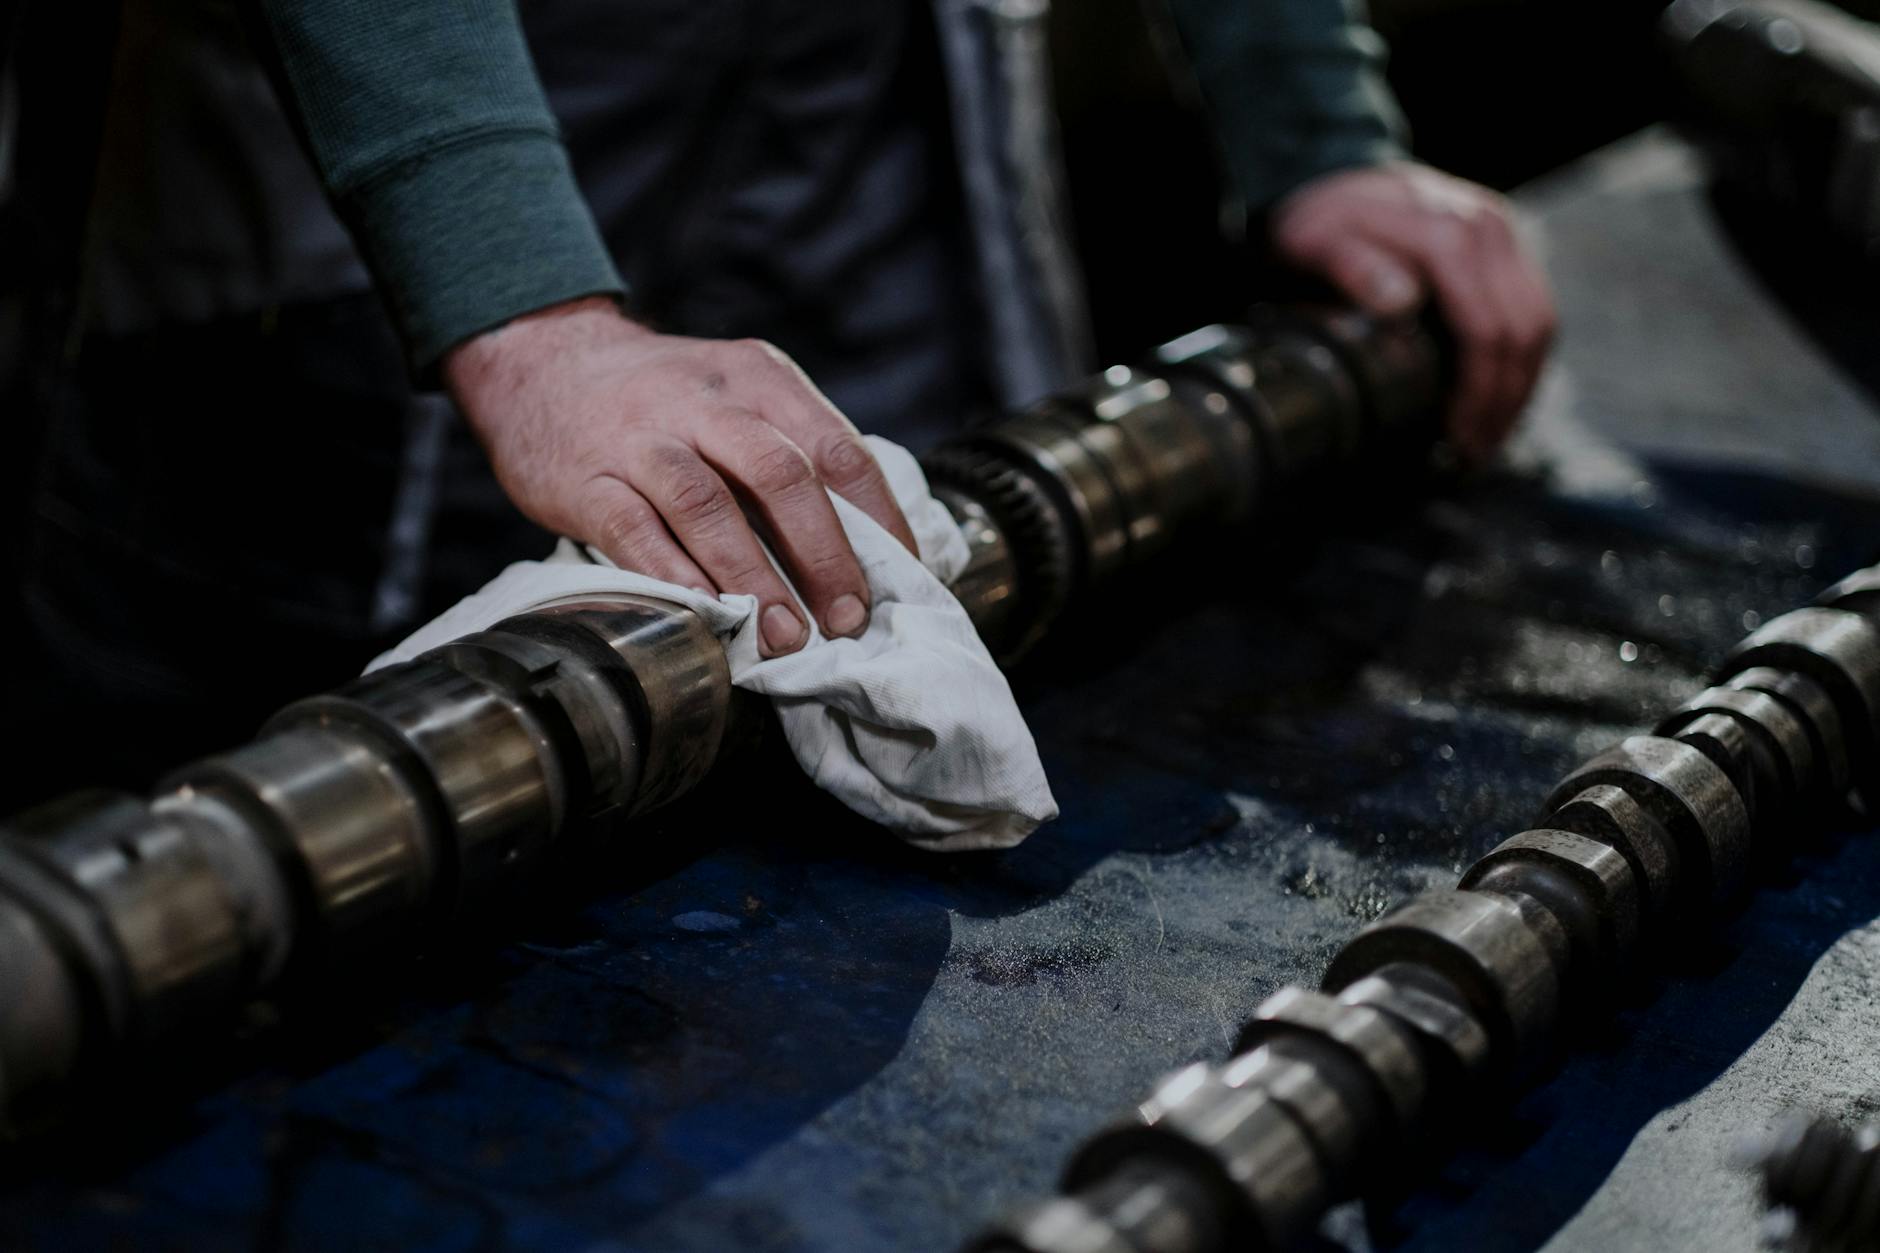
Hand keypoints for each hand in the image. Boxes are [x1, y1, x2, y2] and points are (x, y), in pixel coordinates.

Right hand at [443, 297, 916, 655]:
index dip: (877, 521)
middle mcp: (704, 400)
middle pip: (783, 476)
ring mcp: (641, 438)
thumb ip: (791, 454)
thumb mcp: (736, 396)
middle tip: (848, 618)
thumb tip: (865, 548)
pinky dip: (678, 578)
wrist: (541, 361)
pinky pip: (636, 532)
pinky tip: (709, 616)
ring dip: (755, 579)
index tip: (901, 580)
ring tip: (788, 637)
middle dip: (825, 556)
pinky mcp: (587, 480)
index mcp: (759, 378)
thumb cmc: (660, 400)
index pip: (838, 449)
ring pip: (709, 506)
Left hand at [1269, 161, 1555, 461]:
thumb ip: (1354, 268)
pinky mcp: (1502, 243)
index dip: (1478, 396)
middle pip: (1526, 330)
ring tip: (1487, 437)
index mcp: (1447, 234)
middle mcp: (1487, 227)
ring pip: (1540, 321)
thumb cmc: (1315, 222)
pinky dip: (1520, 358)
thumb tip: (1402, 304)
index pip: (1487, 330)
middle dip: (1506, 402)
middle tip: (1475, 454)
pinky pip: (1530, 306)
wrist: (1326, 173)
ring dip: (1521, 385)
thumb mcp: (1314, 244)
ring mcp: (1501, 232)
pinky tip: (1494, 396)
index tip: (1457, 441)